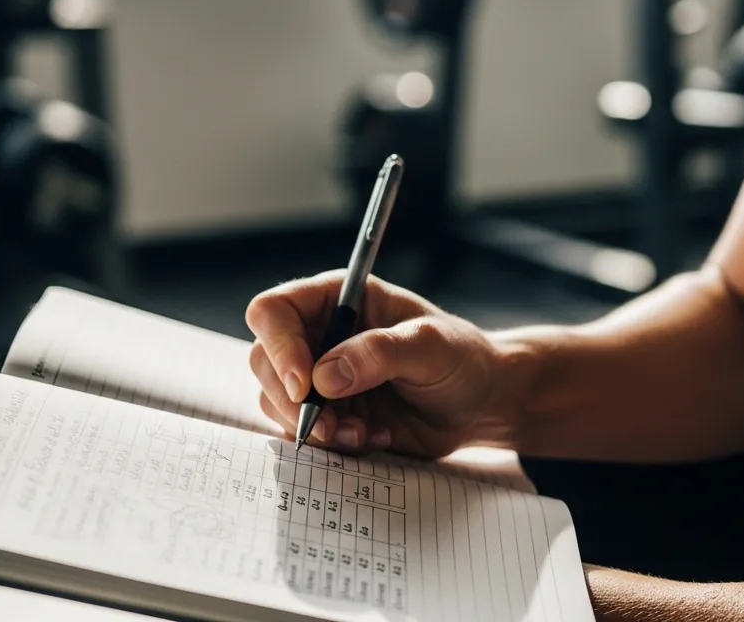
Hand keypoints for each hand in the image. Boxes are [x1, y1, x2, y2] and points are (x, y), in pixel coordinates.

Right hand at [246, 270, 516, 457]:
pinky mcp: (330, 414)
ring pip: (277, 402)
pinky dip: (330, 445)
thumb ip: (381, 352)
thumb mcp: (431, 347)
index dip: (279, 346)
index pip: (275, 310)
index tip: (305, 385)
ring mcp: (321, 377)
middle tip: (332, 425)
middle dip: (291, 400)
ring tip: (363, 434)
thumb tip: (325, 376)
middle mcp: (320, 334)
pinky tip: (373, 439)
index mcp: (338, 299)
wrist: (479, 403)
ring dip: (313, 427)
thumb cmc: (462, 359)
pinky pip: (303, 433)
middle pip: (264, 360)